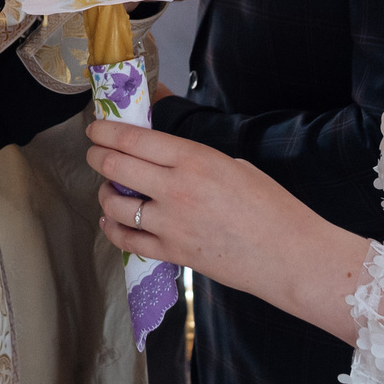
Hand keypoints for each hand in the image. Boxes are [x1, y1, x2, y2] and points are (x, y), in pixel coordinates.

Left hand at [85, 119, 363, 335]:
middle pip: (116, 165)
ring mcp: (171, 224)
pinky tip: (111, 220)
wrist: (289, 255)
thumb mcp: (234, 166)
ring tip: (108, 188)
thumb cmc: (272, 207)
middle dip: (97, 156)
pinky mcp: (172, 253)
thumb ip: (195, 161)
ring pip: (114, 204)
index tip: (95, 127)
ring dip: (104, 193)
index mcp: (195, 160)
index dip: (106, 130)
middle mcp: (176, 189)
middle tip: (94, 152)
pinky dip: (112, 228)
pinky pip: (126, 240)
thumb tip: (163, 157)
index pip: (134, 139)